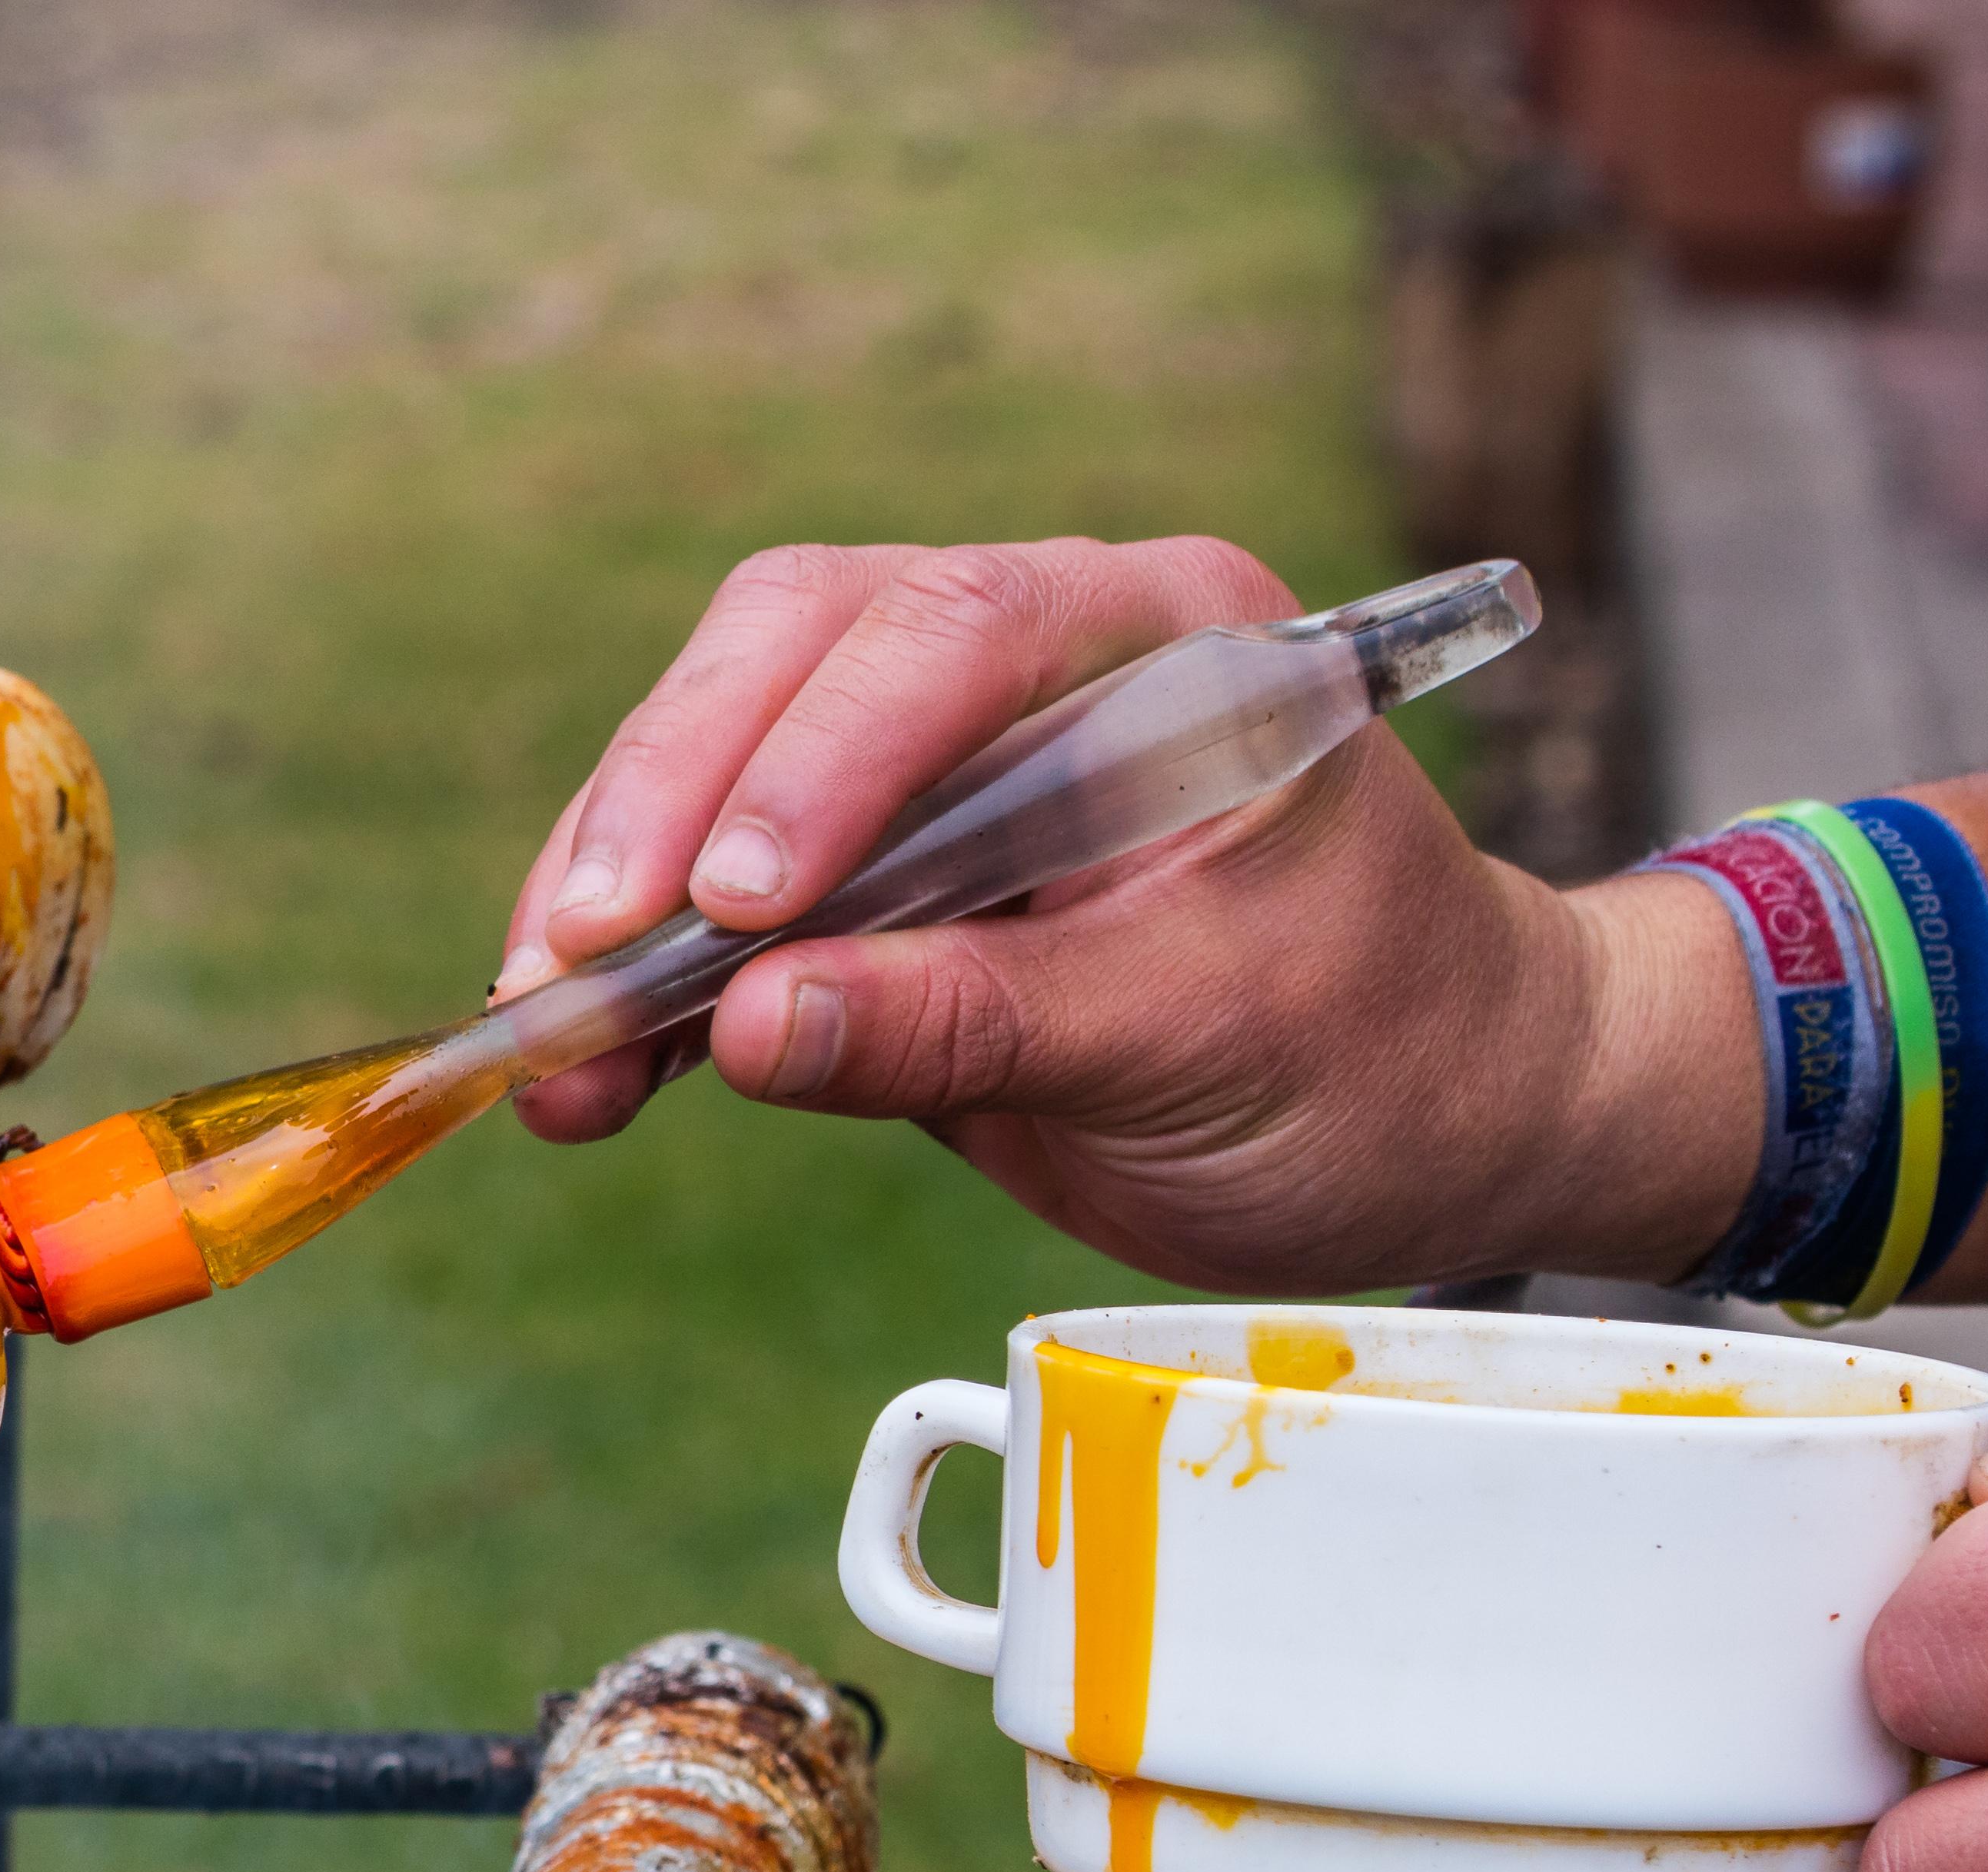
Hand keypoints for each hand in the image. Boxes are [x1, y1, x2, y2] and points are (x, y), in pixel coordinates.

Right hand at [494, 538, 1744, 1293]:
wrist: (1444, 1118)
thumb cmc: (1380, 1055)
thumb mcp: (1202, 1049)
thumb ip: (980, 1023)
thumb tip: (753, 1027)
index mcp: (1162, 639)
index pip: (951, 637)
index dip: (817, 761)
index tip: (730, 905)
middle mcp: (1036, 658)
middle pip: (791, 654)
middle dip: (663, 805)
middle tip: (576, 960)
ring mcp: (940, 760)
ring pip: (721, 754)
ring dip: (613, 893)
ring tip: (542, 1039)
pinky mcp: (879, 875)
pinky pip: (725, 894)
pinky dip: (643, 977)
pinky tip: (580, 1066)